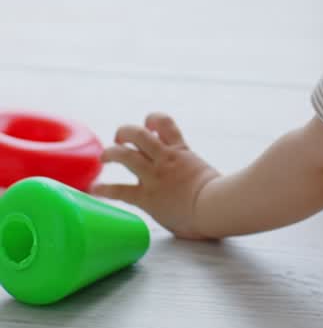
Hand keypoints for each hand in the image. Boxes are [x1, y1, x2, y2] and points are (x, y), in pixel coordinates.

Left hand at [95, 113, 220, 239]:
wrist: (218, 207)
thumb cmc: (221, 196)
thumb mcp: (207, 174)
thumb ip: (194, 172)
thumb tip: (195, 185)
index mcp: (182, 152)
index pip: (165, 124)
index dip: (153, 120)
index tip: (149, 126)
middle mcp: (166, 159)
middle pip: (139, 134)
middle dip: (125, 132)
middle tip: (121, 139)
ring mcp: (155, 176)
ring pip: (125, 154)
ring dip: (111, 153)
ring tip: (105, 157)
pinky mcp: (147, 196)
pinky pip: (120, 190)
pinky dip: (104, 188)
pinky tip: (95, 188)